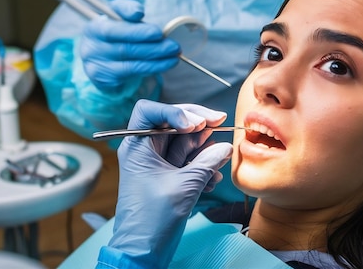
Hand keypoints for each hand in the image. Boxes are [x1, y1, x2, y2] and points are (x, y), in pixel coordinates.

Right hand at [81, 0, 180, 90]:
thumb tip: (138, 12)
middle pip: (126, 49)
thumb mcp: (117, 15)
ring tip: (174, 57)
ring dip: (157, 62)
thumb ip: (127, 9)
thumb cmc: (114, 31)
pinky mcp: (104, 81)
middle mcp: (90, 48)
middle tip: (174, 46)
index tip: (158, 32)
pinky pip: (132, 76)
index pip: (113, 30)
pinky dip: (151, 69)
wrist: (100, 56)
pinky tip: (164, 65)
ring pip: (131, 65)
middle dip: (154, 48)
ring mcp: (96, 67)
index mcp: (93, 28)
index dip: (136, 32)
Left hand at [109, 100, 232, 267]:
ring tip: (217, 160)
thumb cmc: (151, 221)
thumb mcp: (184, 187)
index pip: (150, 110)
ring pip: (185, 142)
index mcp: (137, 147)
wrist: (144, 252)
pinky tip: (211, 178)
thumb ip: (206, 163)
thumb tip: (225, 147)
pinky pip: (189, 161)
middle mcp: (146, 150)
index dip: (174, 111)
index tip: (195, 123)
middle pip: (173, 122)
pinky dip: (202, 166)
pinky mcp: (170, 176)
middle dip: (198, 123)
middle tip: (220, 121)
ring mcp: (158, 163)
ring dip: (204, 148)